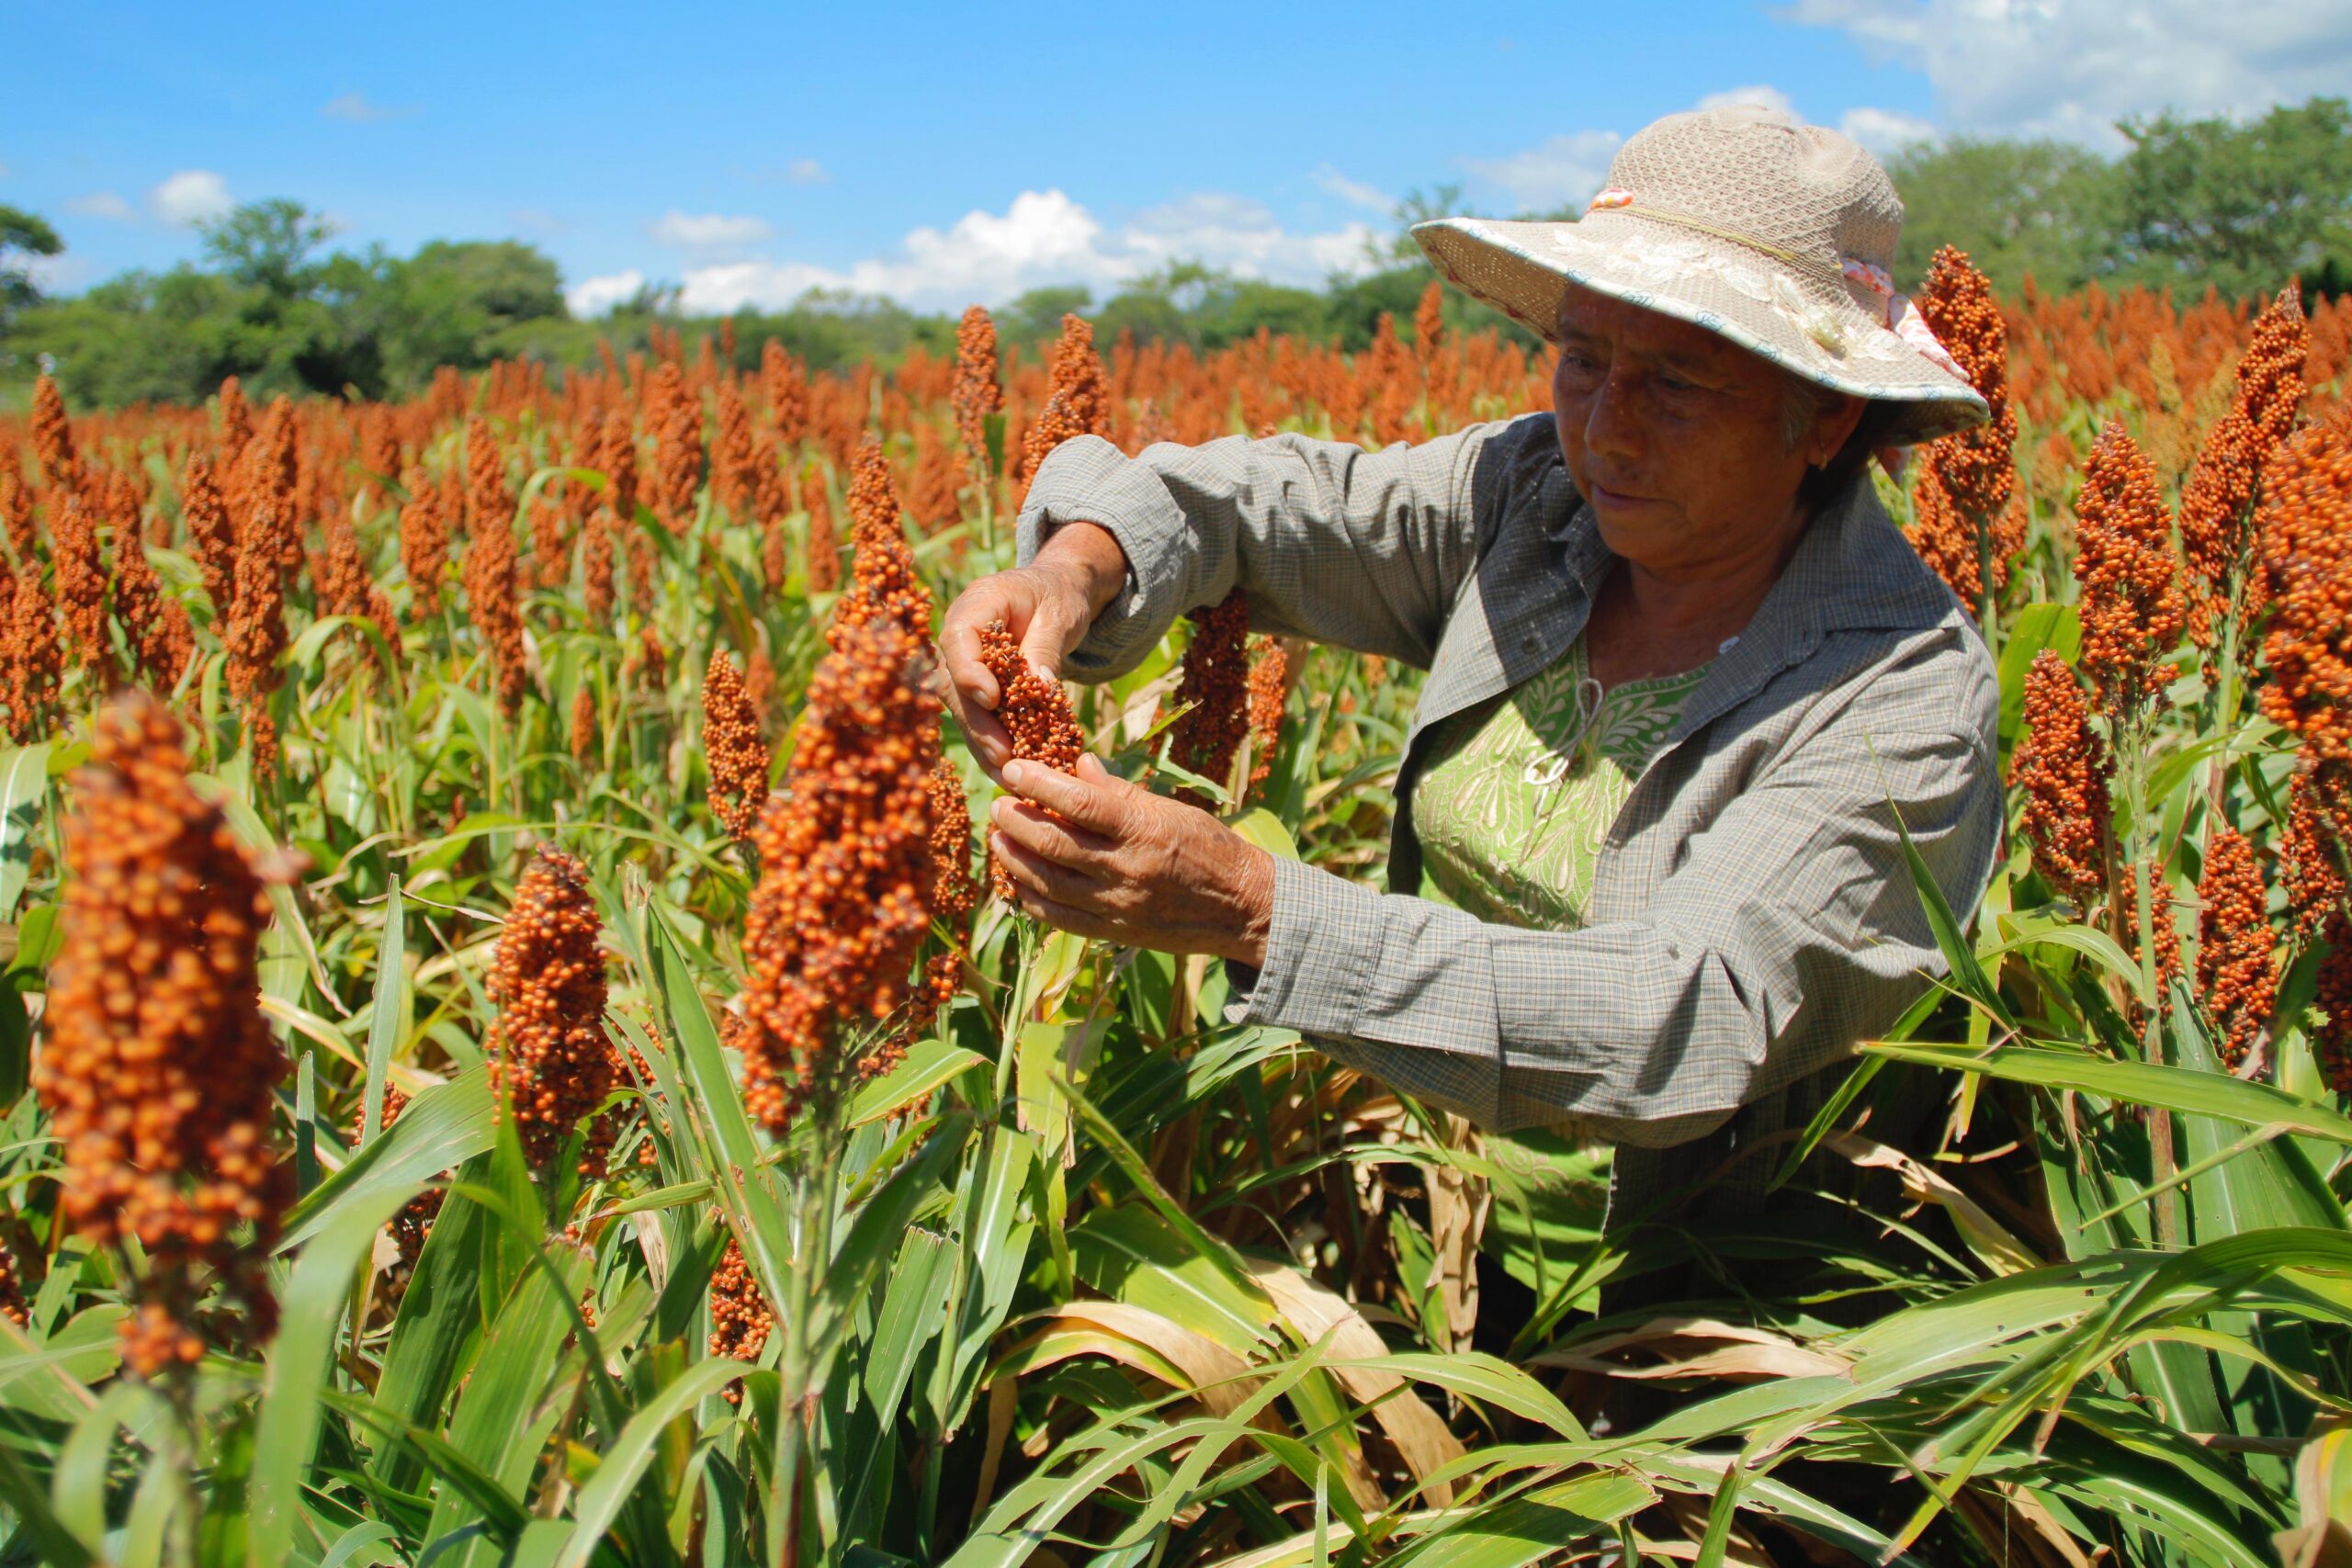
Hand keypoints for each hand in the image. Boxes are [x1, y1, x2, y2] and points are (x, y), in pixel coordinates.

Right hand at [938, 522, 1127, 782]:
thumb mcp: (1061, 615)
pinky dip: (993, 744)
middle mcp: (960, 635)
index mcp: (978, 603)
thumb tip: (1041, 690)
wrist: (1057, 590)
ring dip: (983, 743)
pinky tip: (1010, 771)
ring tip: (1008, 773)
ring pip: (963, 708)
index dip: (969, 671)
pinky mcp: (976, 685)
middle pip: (956, 683)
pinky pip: (979, 717)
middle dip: (978, 723)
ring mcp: (964, 662)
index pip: (959, 639)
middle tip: (1002, 755)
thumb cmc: (1059, 596)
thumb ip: (1045, 649)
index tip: (991, 699)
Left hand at [990, 753, 1274, 965]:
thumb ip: (1120, 791)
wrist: (1242, 907)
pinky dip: (1031, 899)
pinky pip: (1060, 918)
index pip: (1079, 803)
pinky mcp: (1113, 933)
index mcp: (1143, 830)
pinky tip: (1016, 882)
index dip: (1039, 784)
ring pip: (1049, 882)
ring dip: (1015, 860)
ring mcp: (1118, 905)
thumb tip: (1078, 763)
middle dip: (1016, 822)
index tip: (1012, 770)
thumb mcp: (1171, 810)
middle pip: (1054, 843)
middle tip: (997, 806)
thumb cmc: (1209, 848)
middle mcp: (1127, 869)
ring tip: (998, 840)